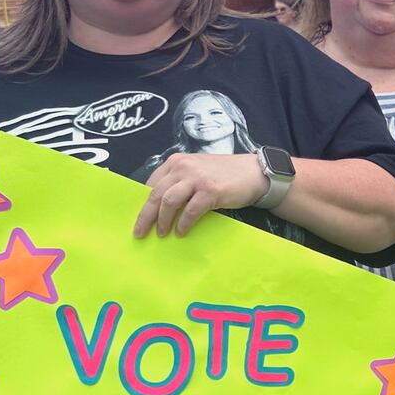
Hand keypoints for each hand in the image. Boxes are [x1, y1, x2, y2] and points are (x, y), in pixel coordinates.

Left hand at [136, 153, 267, 237]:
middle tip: (140, 232)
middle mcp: (183, 167)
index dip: (143, 203)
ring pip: (169, 202)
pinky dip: (183, 224)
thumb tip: (160, 205)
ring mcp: (197, 178)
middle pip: (156, 194)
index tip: (140, 218)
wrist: (254, 173)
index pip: (152, 183)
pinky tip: (181, 232)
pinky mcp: (210, 191)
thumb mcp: (197, 170)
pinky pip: (190, 211)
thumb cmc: (224, 175)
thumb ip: (179, 181)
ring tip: (161, 233)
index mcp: (176, 162)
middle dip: (146, 216)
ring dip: (162, 221)